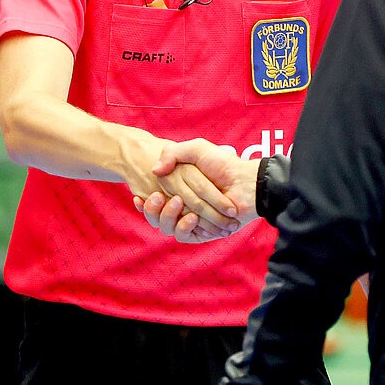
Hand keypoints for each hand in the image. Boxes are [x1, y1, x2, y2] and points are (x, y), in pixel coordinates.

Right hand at [120, 136, 239, 233]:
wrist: (245, 182)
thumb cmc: (222, 163)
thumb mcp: (196, 149)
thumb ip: (173, 153)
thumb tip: (155, 170)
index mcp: (177, 189)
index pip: (153, 200)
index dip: (144, 201)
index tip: (138, 195)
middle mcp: (182, 206)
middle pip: (156, 216)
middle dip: (153, 209)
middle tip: (159, 196)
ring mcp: (191, 220)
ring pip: (167, 227)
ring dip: (168, 216)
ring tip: (178, 203)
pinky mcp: (201, 232)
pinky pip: (185, 235)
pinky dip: (185, 226)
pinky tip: (191, 216)